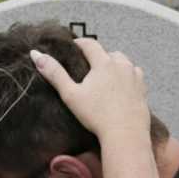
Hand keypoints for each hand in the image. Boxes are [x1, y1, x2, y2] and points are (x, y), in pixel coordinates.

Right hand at [31, 38, 147, 142]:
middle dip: (97, 56)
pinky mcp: (143, 88)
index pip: (90, 44)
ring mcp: (135, 76)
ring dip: (113, 65)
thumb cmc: (96, 115)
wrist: (125, 133)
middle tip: (87, 67)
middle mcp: (122, 65)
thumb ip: (54, 73)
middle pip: (108, 53)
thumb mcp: (70, 94)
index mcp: (104, 63)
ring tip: (103, 77)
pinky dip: (126, 76)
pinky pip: (134, 75)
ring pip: (123, 63)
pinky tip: (120, 87)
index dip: (79, 43)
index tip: (72, 47)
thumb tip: (36, 54)